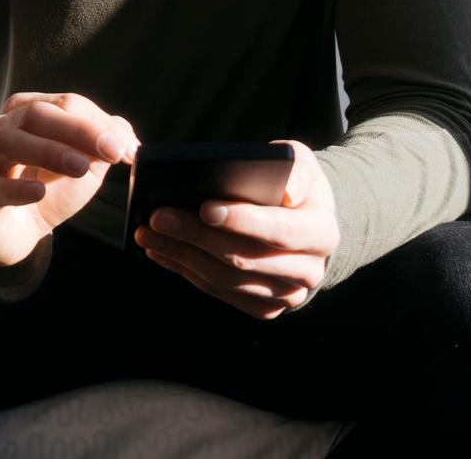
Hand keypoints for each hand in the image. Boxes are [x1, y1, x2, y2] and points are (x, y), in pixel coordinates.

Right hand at [0, 91, 138, 268]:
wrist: (11, 233)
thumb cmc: (45, 190)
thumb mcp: (80, 167)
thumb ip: (102, 147)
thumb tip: (126, 137)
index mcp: (26, 114)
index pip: (63, 104)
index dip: (97, 124)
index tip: (126, 149)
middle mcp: (1, 131)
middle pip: (36, 114)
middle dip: (78, 130)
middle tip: (112, 151)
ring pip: (10, 142)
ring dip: (49, 151)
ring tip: (80, 166)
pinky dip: (17, 188)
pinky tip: (39, 191)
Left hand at [132, 139, 336, 319]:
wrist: (303, 222)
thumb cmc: (293, 183)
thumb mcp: (301, 162)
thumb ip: (297, 170)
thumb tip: (286, 192)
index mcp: (322, 233)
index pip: (282, 231)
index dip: (243, 221)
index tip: (205, 207)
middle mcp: (309, 271)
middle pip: (244, 259)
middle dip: (196, 236)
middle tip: (158, 216)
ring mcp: (286, 295)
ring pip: (226, 280)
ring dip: (181, 256)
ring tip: (149, 232)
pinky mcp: (263, 308)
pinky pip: (219, 293)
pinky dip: (186, 271)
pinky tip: (161, 250)